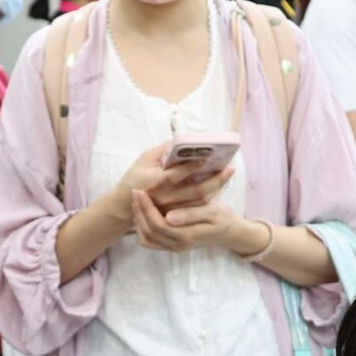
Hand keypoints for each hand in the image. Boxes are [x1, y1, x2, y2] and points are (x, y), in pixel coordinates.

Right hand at [104, 143, 232, 220]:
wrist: (125, 204)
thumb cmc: (136, 176)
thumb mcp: (144, 158)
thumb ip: (163, 149)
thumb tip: (184, 140)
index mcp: (153, 182)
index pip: (176, 174)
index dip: (193, 165)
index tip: (208, 155)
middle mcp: (163, 198)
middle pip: (196, 190)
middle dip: (215, 178)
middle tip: (229, 166)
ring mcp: (171, 209)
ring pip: (200, 200)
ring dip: (217, 187)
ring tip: (228, 172)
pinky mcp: (176, 215)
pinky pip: (198, 206)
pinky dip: (211, 195)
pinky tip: (219, 184)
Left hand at [130, 187, 253, 254]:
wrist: (229, 232)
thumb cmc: (222, 218)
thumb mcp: (212, 212)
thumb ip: (191, 214)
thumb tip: (169, 217)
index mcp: (187, 236)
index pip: (158, 224)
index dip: (146, 208)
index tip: (141, 191)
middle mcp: (178, 245)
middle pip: (149, 231)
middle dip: (139, 211)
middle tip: (135, 192)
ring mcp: (174, 247)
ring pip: (147, 238)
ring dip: (138, 220)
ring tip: (137, 201)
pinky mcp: (172, 246)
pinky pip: (151, 242)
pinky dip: (142, 229)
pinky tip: (142, 214)